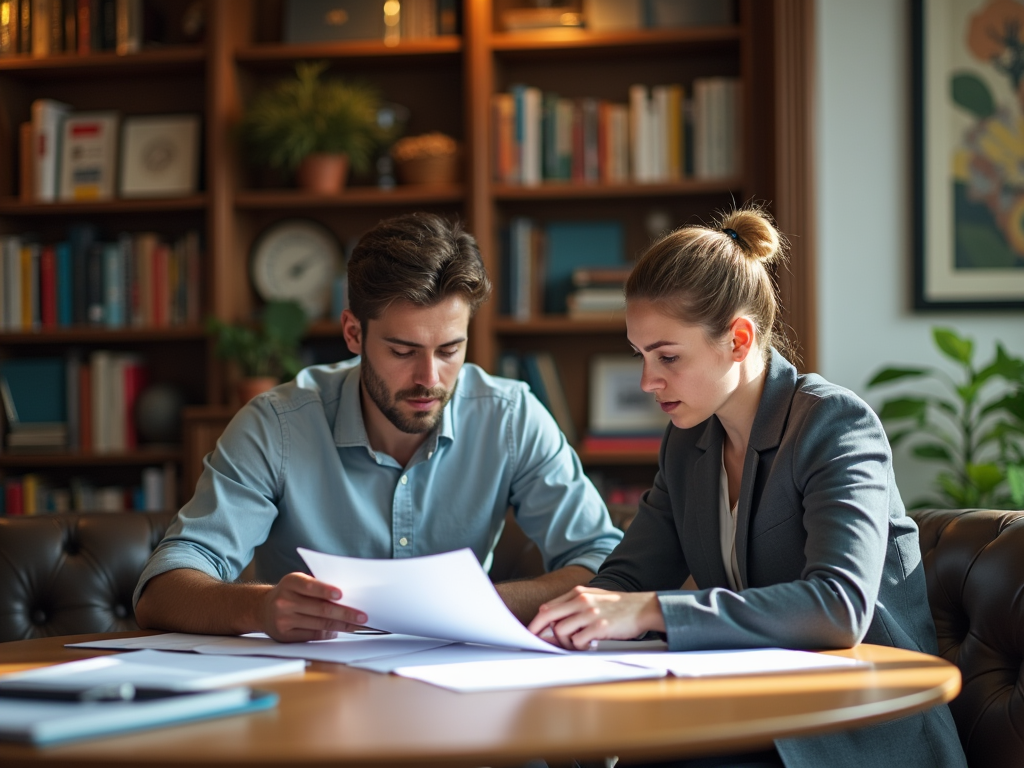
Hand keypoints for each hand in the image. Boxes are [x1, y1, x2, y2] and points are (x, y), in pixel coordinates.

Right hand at [260, 572, 367, 641]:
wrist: (263, 609)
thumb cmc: (290, 593)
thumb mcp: (298, 583)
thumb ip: (317, 587)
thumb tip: (347, 598)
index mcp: (290, 582)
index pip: (310, 586)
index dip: (326, 590)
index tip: (341, 594)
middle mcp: (284, 601)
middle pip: (320, 609)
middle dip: (344, 613)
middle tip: (361, 616)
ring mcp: (283, 620)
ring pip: (319, 624)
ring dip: (341, 625)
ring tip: (356, 624)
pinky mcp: (285, 636)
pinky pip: (312, 635)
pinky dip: (329, 633)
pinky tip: (339, 630)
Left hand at [526, 587, 664, 649]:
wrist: (643, 608)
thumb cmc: (617, 606)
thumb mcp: (593, 598)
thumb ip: (573, 607)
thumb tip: (552, 625)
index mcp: (577, 592)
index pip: (547, 607)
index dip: (537, 622)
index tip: (533, 633)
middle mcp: (581, 600)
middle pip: (548, 617)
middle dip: (539, 632)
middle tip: (539, 642)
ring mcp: (590, 613)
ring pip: (560, 631)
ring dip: (565, 642)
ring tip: (577, 643)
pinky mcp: (599, 627)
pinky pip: (577, 641)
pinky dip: (579, 646)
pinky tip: (589, 644)